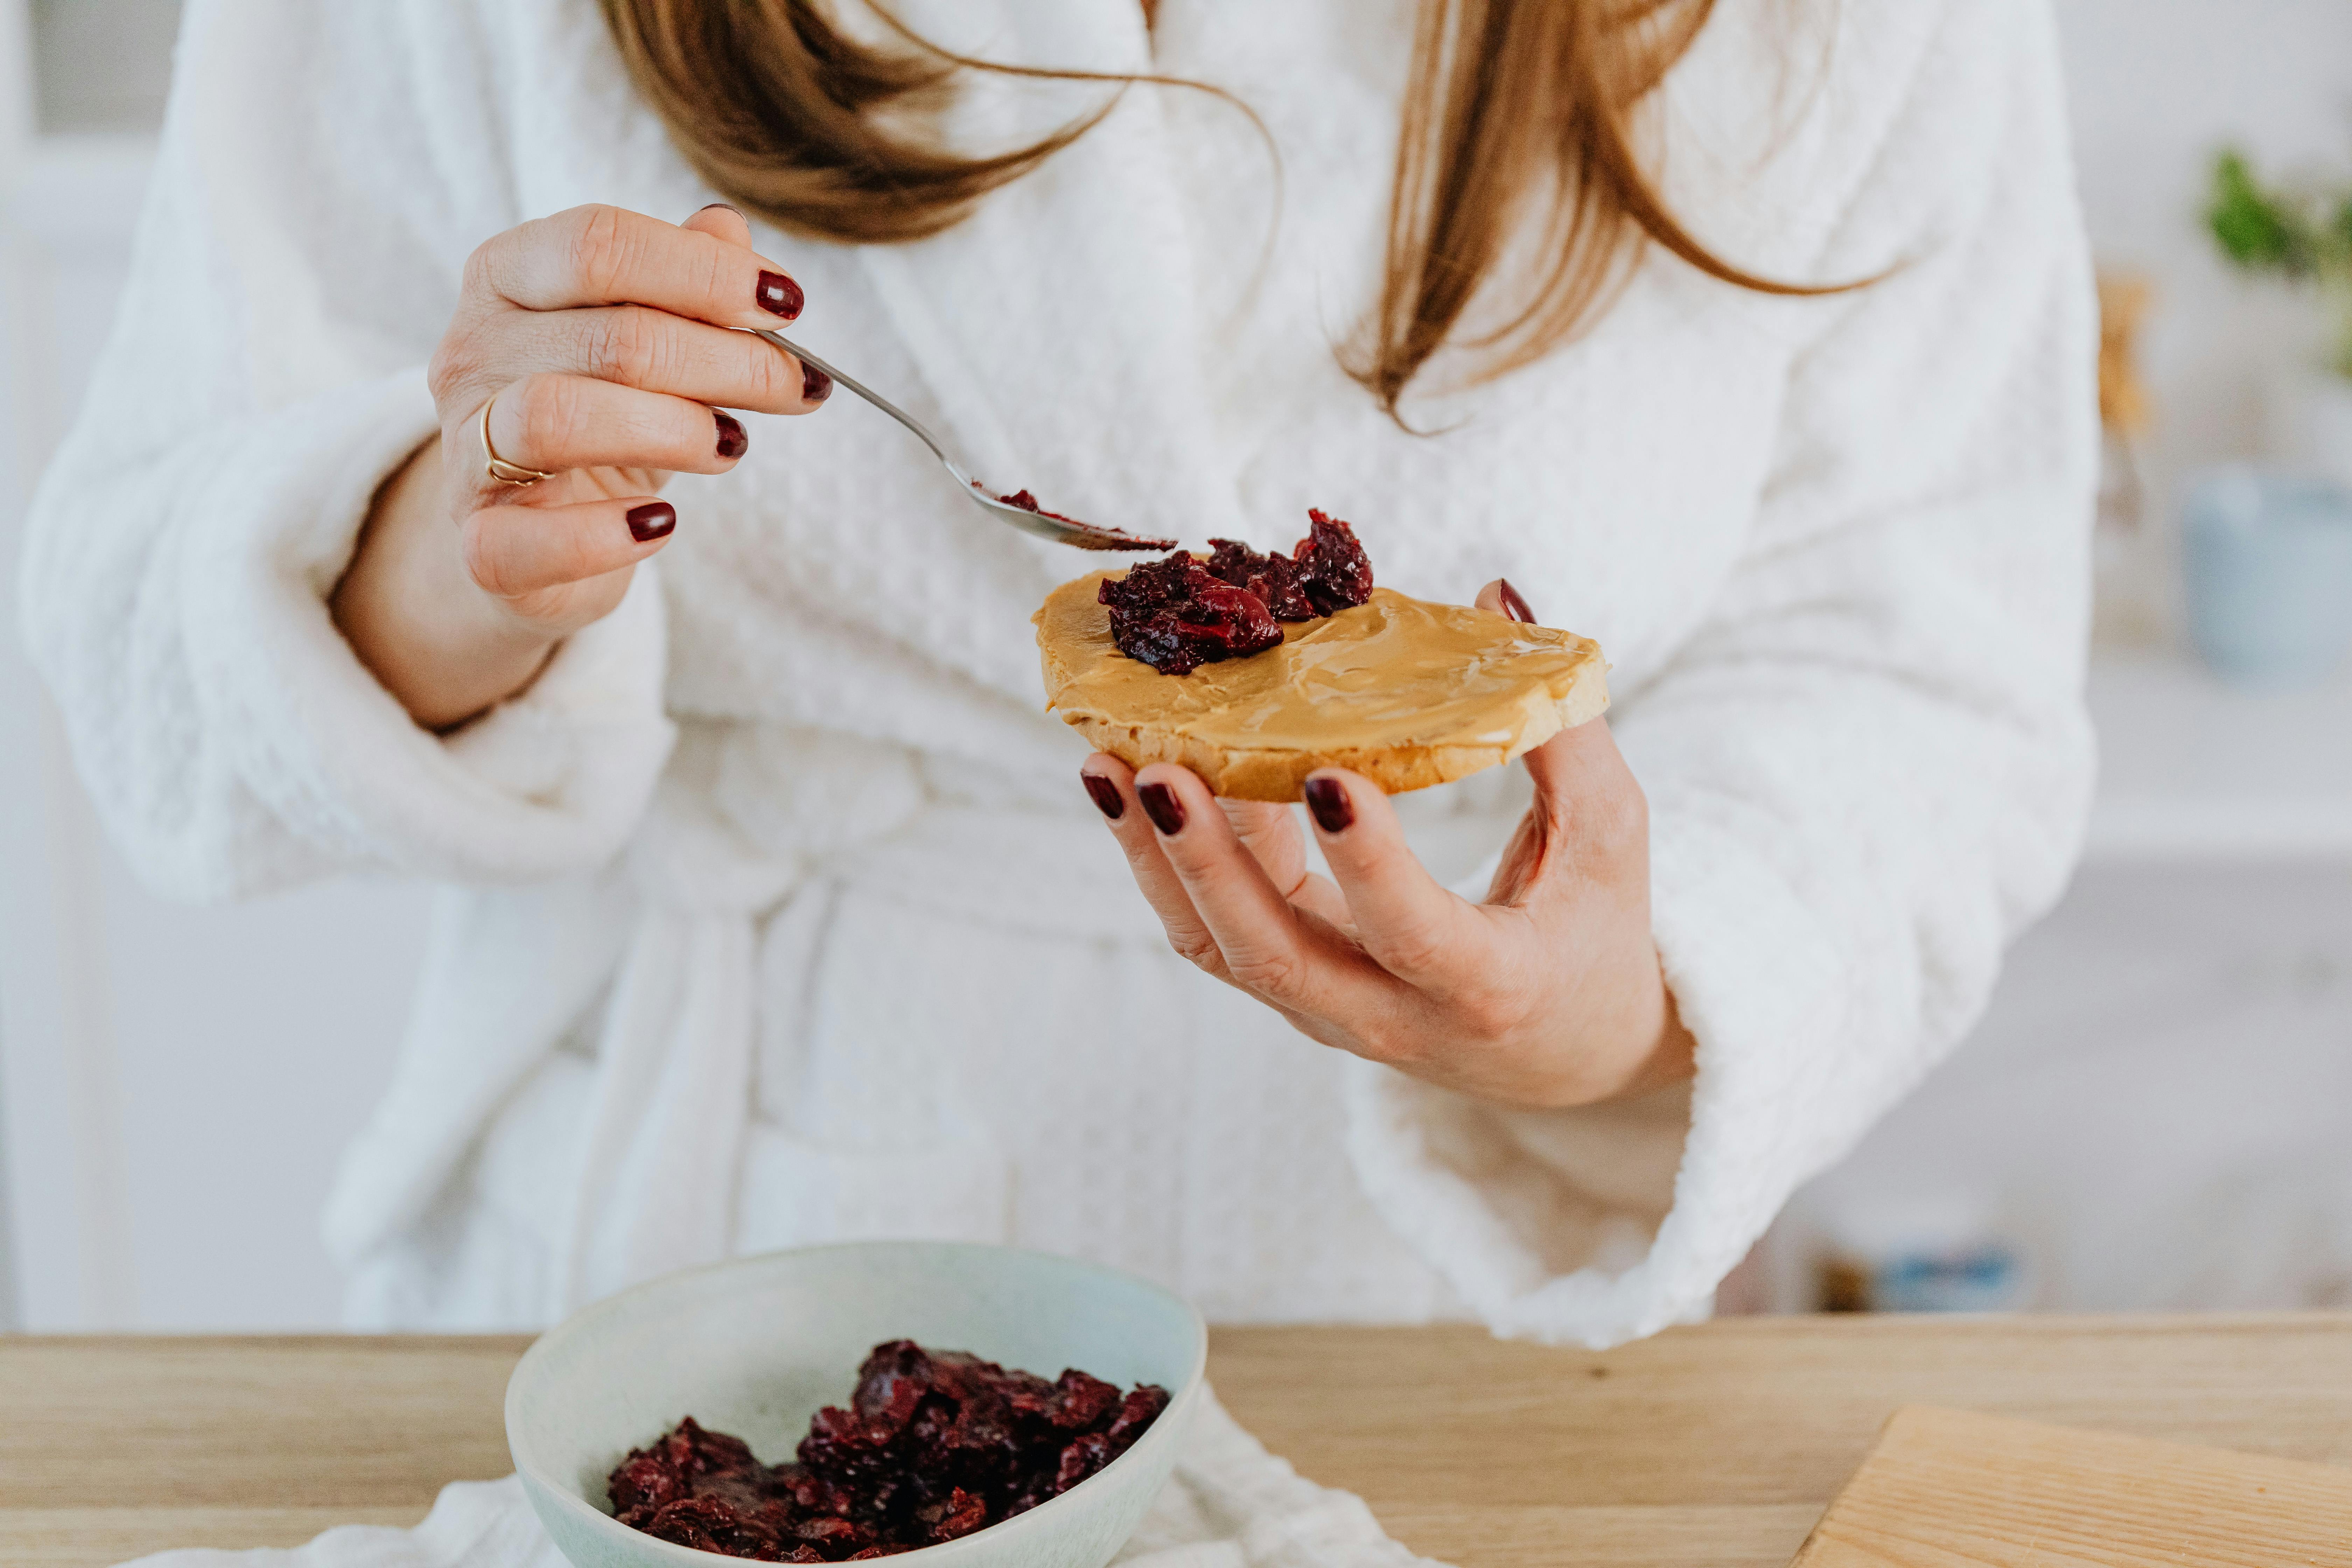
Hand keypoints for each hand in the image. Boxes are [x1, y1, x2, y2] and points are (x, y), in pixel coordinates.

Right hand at [333, 203, 829, 728]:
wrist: (533, 525)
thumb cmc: (603, 414)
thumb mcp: (646, 333)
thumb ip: (683, 278)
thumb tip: (730, 230)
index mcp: (508, 276)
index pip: (599, 245)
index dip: (706, 272)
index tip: (788, 306)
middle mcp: (472, 352)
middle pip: (610, 338)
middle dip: (729, 361)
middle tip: (796, 386)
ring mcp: (466, 450)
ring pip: (559, 419)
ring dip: (675, 431)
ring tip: (733, 445)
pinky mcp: (480, 543)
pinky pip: (530, 540)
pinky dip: (607, 536)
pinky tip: (661, 523)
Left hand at [1079, 580, 1694, 1110]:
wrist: (1563, 1055)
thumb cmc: (1594, 931)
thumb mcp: (1608, 837)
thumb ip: (1560, 727)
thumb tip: (1496, 597)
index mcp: (1488, 986)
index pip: (1412, 931)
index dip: (1366, 860)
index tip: (1322, 773)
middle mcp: (1393, 1016)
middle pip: (1273, 957)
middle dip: (1203, 863)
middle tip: (1151, 770)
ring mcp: (1329, 1010)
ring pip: (1221, 947)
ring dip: (1158, 859)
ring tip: (1106, 768)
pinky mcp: (1294, 987)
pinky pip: (1219, 929)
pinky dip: (1179, 856)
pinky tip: (1147, 776)